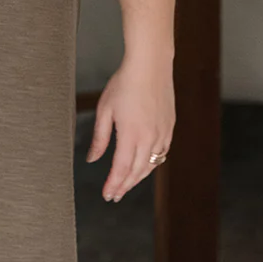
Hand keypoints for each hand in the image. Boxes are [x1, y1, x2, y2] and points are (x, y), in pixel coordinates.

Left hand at [85, 57, 174, 202]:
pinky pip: (162, 153)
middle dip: (124, 186)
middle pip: (137, 172)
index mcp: (131, 134)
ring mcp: (162, 133)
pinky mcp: (169, 127)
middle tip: (114, 195)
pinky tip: (144, 166)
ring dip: (138, 178)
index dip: (113, 185)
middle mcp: (150, 138)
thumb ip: (100, 138)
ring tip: (126, 185)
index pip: (121, 169)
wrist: (150, 65)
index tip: (107, 195)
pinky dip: (152, 164)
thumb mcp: (105, 110)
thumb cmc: (124, 83)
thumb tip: (92, 159)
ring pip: (151, 165)